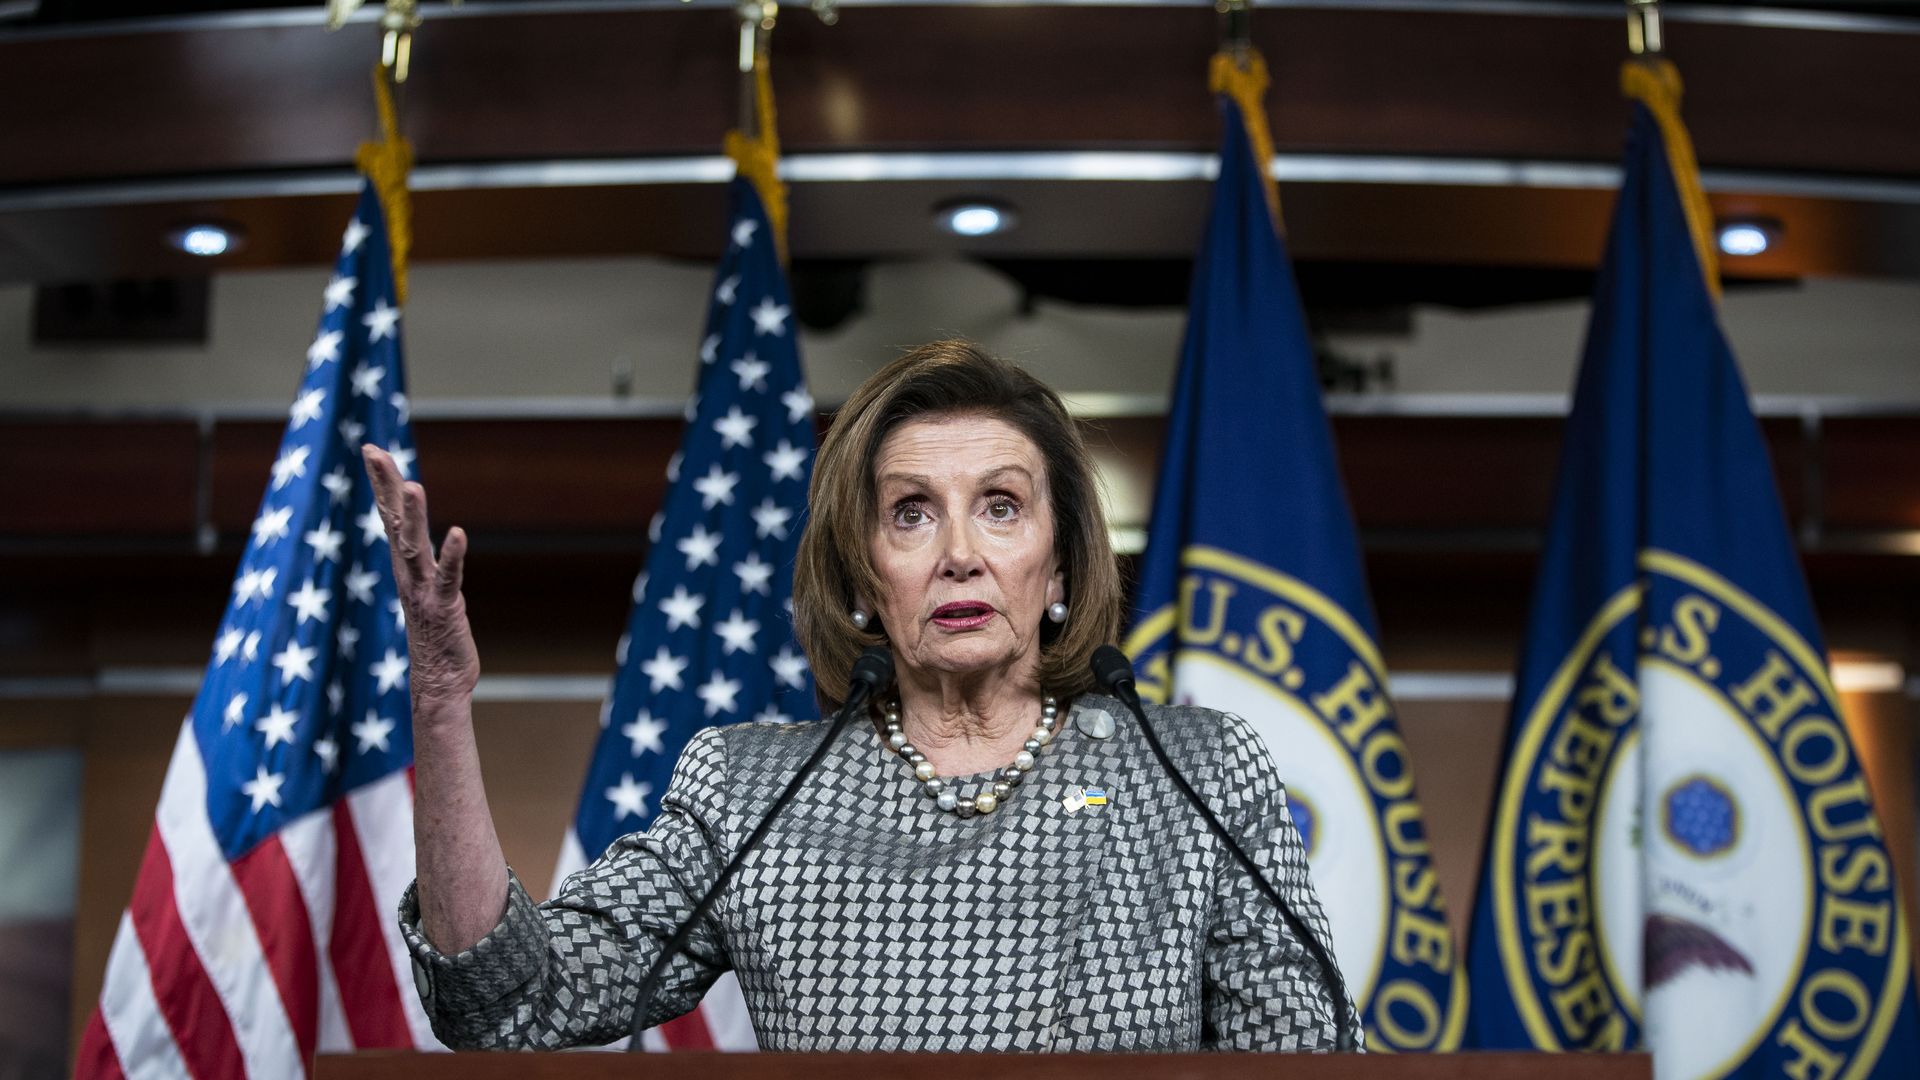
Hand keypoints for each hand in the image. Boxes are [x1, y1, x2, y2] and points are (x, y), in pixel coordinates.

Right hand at [362, 444, 480, 707]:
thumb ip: (422, 564)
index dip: (381, 484)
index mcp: (405, 565)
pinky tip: (457, 533)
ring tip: (412, 486)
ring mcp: (424, 589)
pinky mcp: (445, 607)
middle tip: (375, 452)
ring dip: (414, 517)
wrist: (439, 681)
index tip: (372, 450)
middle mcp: (409, 573)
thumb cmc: (436, 635)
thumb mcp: (426, 589)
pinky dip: (452, 555)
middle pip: (394, 522)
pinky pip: (448, 577)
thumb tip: (415, 541)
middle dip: (385, 486)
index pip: (389, 516)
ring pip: (415, 546)